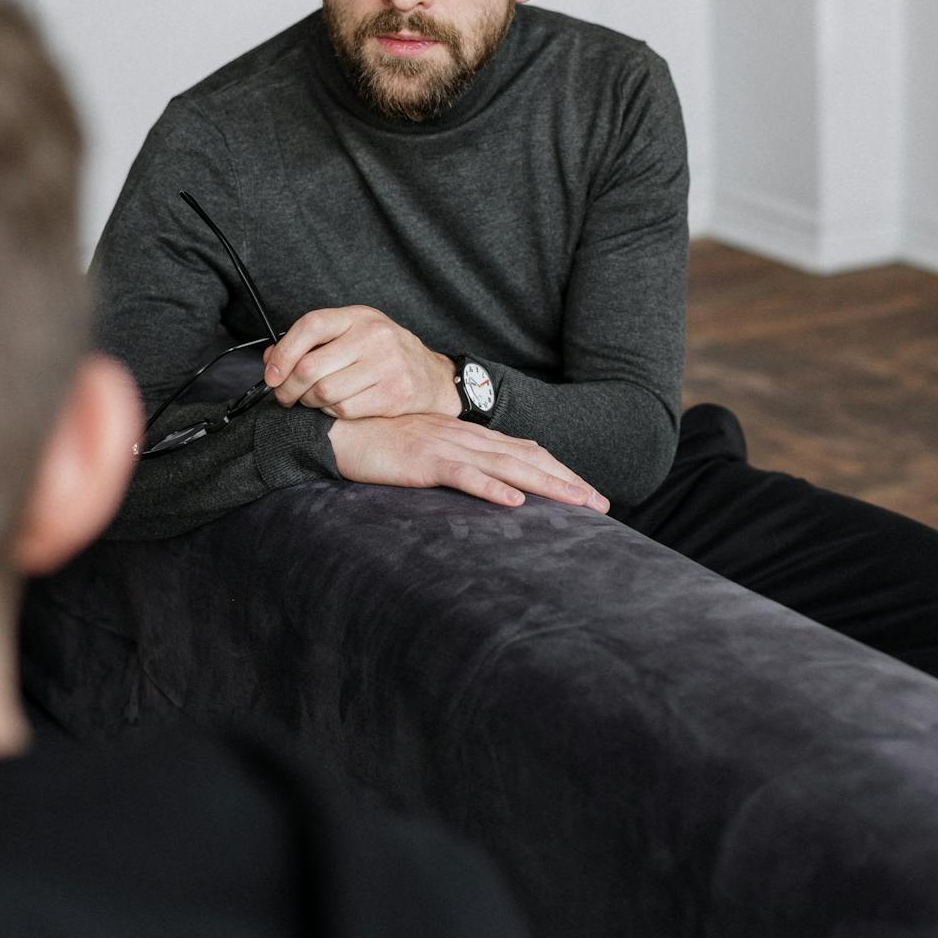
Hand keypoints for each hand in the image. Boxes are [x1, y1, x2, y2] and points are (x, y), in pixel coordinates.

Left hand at [264, 305, 461, 419]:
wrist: (434, 377)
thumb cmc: (386, 354)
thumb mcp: (352, 335)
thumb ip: (313, 343)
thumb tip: (271, 360)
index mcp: (359, 317)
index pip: (311, 326)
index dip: (283, 352)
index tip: (272, 375)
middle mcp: (374, 337)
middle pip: (311, 367)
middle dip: (289, 388)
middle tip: (286, 396)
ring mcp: (386, 366)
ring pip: (324, 393)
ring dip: (310, 402)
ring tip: (313, 401)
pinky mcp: (392, 394)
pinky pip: (344, 410)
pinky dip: (331, 413)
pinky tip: (336, 407)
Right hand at [329, 414, 611, 511]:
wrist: (336, 433)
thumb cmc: (379, 447)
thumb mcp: (427, 455)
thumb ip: (458, 465)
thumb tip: (489, 488)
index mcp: (468, 435)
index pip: (526, 451)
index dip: (559, 470)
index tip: (587, 492)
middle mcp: (465, 436)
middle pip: (528, 458)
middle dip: (568, 480)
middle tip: (602, 504)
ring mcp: (446, 447)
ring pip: (507, 466)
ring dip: (547, 485)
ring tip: (579, 503)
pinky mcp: (423, 461)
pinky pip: (462, 475)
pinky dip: (490, 488)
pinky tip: (514, 502)